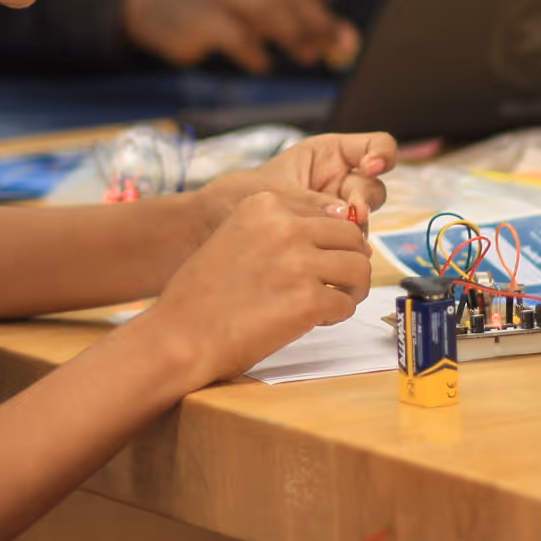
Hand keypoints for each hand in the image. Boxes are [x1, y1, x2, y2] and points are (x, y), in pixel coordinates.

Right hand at [121, 0, 361, 72]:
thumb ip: (300, 13)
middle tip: (337, 43)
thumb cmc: (221, 2)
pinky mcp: (201, 20)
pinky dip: (256, 54)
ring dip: (294, 36)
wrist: (158, 7)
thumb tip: (348, 41)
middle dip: (317, 19)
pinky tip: (264, 64)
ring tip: (309, 55)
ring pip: (266, 11)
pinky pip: (237, 37)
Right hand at [134, 191, 373, 387]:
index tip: (320, 259)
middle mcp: (285, 227)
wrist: (181, 335)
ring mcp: (299, 263)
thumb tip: (339, 225)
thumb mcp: (234, 236)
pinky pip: (346, 304)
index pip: (329, 212)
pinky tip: (313, 320)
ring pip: (360, 268)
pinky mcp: (308, 301)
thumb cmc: (203, 294)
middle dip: (349, 261)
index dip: (330, 241)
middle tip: (336, 283)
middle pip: (352, 237)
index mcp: (264, 205)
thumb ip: (278, 227)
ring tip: (330, 301)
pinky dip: (336, 316)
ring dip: (351, 288)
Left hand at [201, 131, 397, 231]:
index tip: (371, 167)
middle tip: (355, 214)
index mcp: (328, 154)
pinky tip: (336, 255)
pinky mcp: (331, 240)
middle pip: (374, 186)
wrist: (212, 227)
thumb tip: (348, 215)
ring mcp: (337, 211)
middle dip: (365, 199)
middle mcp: (339, 181)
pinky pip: (351, 243)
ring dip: (357, 228)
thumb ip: (311, 202)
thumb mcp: (275, 192)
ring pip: (366, 218)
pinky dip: (347, 250)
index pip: (375, 146)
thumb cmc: (238, 195)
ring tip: (338, 239)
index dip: (381, 154)